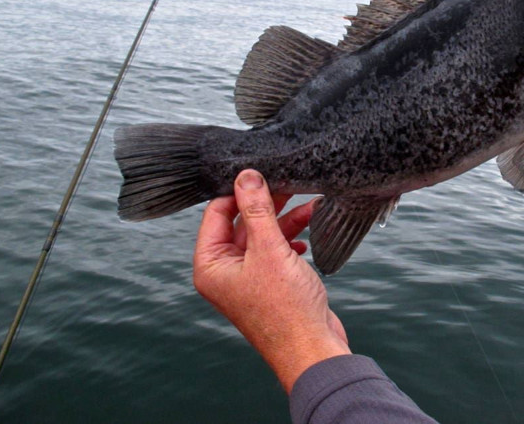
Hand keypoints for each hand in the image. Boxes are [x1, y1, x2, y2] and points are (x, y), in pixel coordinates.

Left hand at [193, 170, 350, 392]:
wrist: (312, 349)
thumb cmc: (286, 310)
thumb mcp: (269, 250)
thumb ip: (257, 210)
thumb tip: (245, 177)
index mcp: (211, 265)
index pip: (216, 214)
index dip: (237, 192)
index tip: (260, 173)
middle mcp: (225, 271)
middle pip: (241, 222)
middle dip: (267, 204)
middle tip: (288, 183)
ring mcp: (248, 278)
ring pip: (262, 235)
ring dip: (284, 220)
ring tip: (308, 204)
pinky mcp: (270, 283)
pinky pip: (276, 250)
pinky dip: (291, 238)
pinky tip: (308, 232)